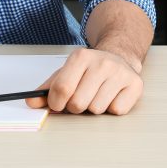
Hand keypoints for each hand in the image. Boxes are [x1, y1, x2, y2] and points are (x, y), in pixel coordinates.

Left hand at [26, 48, 143, 114]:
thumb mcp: (66, 73)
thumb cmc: (89, 70)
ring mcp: (120, 72)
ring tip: (98, 94)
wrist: (119, 57)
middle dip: (76, 107)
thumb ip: (47, 89)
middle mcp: (101, 62)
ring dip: (95, 107)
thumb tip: (31, 102)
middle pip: (78, 104)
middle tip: (82, 96)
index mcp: (80, 57)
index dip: (56, 103)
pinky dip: (112, 108)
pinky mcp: (135, 84)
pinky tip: (112, 95)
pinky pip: (116, 111)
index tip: (59, 103)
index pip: (61, 90)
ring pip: (97, 109)